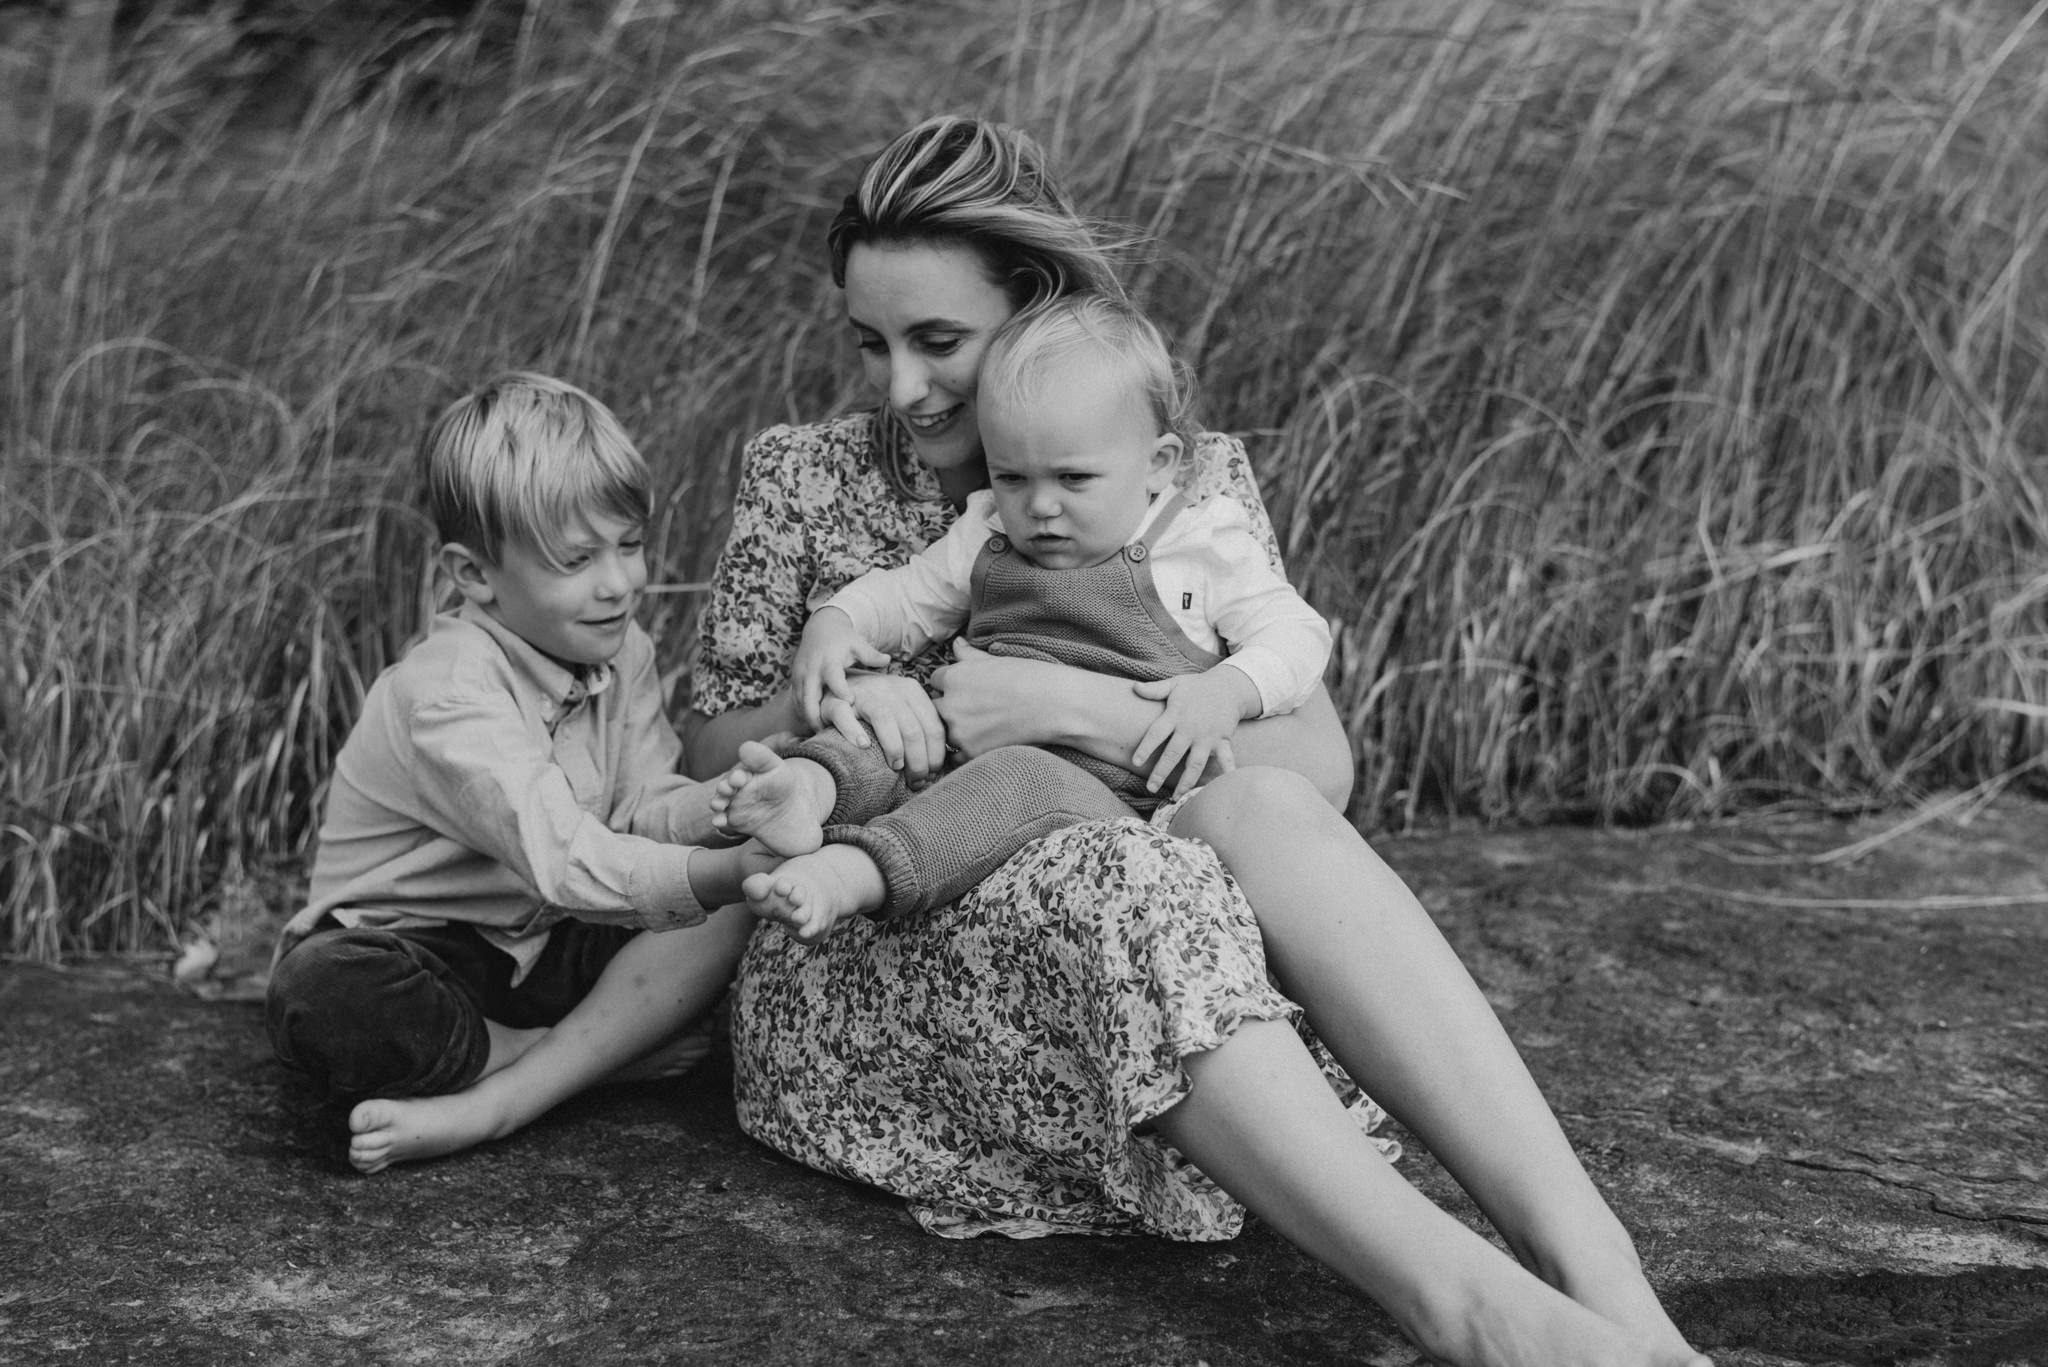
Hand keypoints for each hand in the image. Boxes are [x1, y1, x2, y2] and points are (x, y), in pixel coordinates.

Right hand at [790, 608, 889, 731]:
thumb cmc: (843, 639)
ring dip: (810, 720)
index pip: (833, 677)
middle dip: (817, 717)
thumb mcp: (858, 643)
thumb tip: (888, 660)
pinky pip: (796, 703)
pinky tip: (817, 729)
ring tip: (823, 737)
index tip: (850, 704)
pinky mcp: (794, 681)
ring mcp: (799, 676)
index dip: (840, 690)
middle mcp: (811, 669)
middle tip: (831, 735)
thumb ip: (871, 655)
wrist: (820, 628)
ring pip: (800, 703)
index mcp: (828, 660)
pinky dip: (804, 716)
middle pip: (809, 697)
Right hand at [834, 672, 948, 787]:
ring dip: (894, 748)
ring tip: (894, 768)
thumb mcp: (903, 712)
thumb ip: (921, 729)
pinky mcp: (835, 700)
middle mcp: (890, 687)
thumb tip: (936, 767)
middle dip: (918, 761)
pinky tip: (863, 746)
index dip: (935, 756)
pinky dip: (854, 731)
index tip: (931, 775)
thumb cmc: (875, 711)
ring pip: (885, 719)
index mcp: (911, 690)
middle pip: (912, 728)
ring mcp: (862, 692)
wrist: (835, 690)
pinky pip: (845, 714)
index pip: (933, 727)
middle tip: (915, 781)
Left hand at [928, 639, 1068, 757]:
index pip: (935, 681)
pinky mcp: (972, 752)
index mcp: (954, 677)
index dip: (950, 684)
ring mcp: (959, 731)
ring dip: (955, 731)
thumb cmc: (1030, 677)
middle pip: (935, 707)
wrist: (1056, 705)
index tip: (967, 689)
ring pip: (943, 732)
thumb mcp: (996, 660)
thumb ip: (969, 655)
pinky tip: (983, 743)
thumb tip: (956, 643)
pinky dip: (965, 751)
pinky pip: (955, 756)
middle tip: (973, 709)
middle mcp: (951, 704)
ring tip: (981, 726)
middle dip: (949, 708)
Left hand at [1129, 666, 1259, 799]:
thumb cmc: (1197, 687)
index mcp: (1175, 715)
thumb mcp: (1175, 684)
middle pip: (1173, 754)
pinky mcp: (1223, 741)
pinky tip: (1222, 790)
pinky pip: (1226, 760)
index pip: (1156, 733)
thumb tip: (1134, 688)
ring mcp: (1207, 737)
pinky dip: (1227, 774)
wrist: (1229, 686)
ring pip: (1195, 763)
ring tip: (1177, 797)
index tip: (1135, 762)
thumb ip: (1155, 690)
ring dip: (1186, 782)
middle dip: (1161, 772)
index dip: (1146, 747)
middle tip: (1151, 788)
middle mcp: (1190, 729)